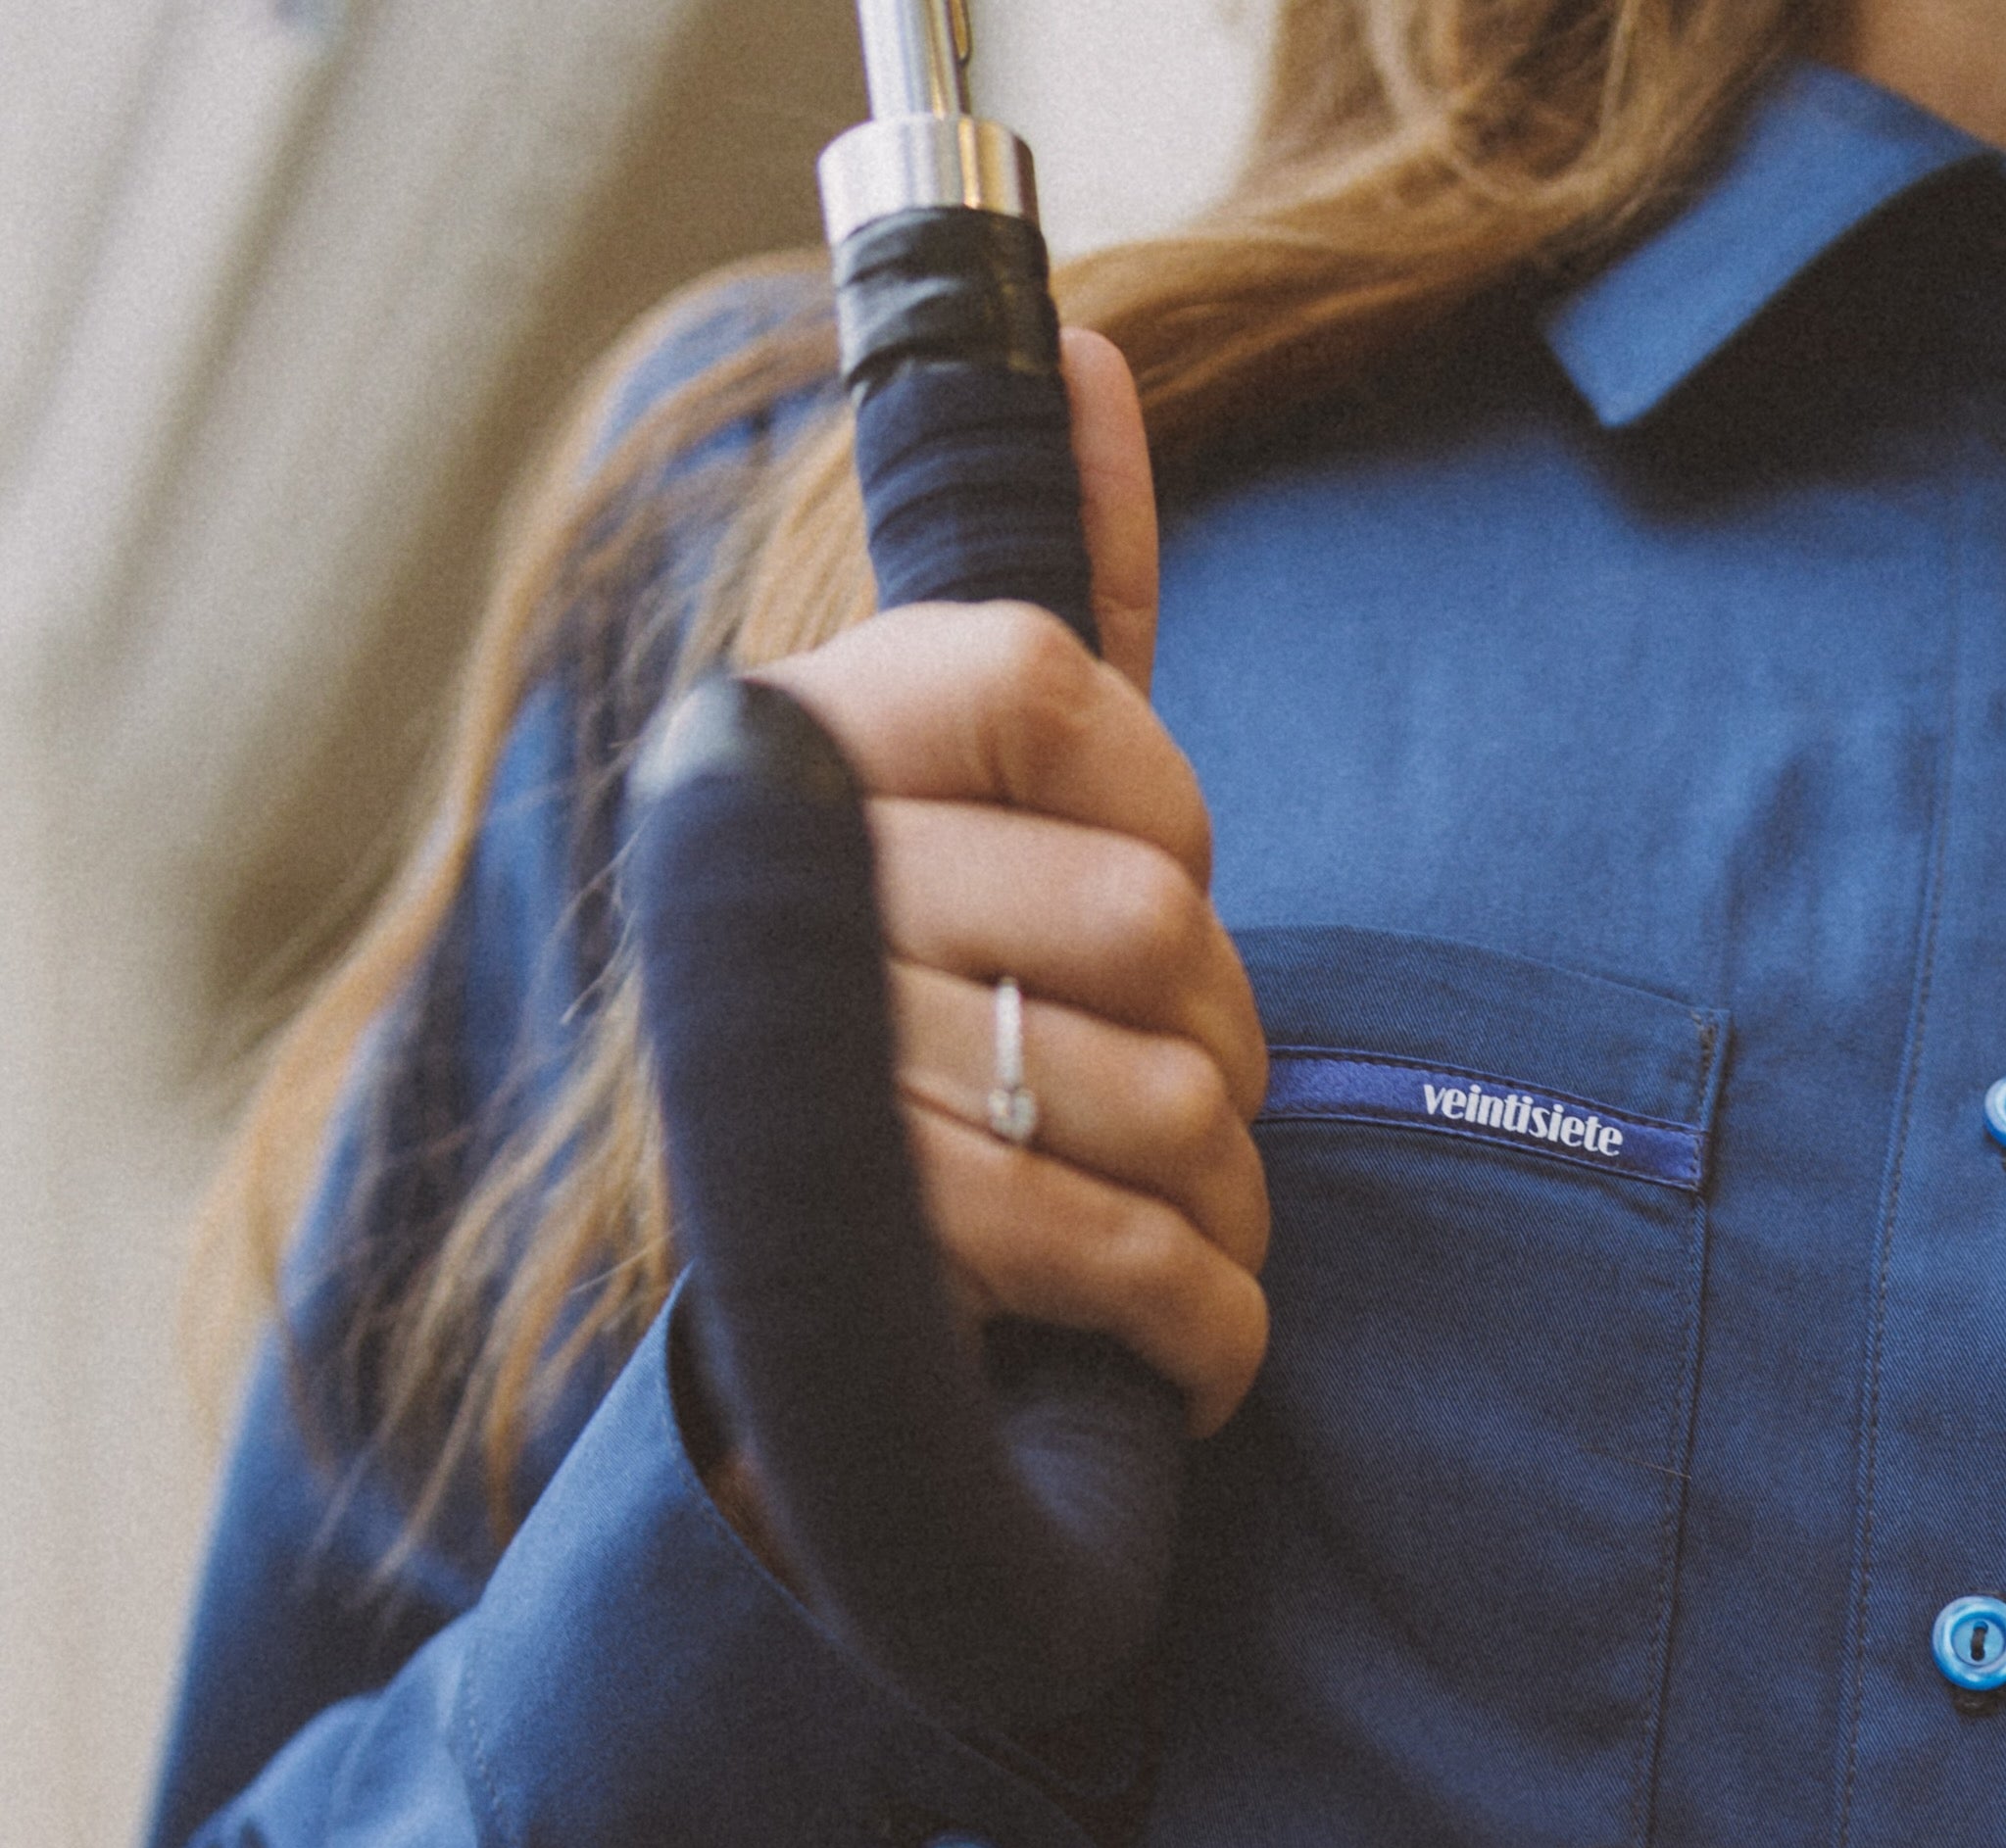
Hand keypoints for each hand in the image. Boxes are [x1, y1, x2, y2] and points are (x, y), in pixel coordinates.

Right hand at [760, 328, 1269, 1435]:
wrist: (803, 1310)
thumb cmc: (941, 1020)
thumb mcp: (997, 802)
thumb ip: (1063, 592)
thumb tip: (1093, 350)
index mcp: (803, 743)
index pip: (1053, 681)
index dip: (1161, 798)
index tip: (1153, 875)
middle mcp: (784, 895)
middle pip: (1146, 918)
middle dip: (1221, 1035)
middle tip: (1184, 1093)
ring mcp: (818, 1076)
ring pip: (1160, 1097)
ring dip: (1221, 1192)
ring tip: (1179, 1218)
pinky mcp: (872, 1257)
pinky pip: (1125, 1259)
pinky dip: (1206, 1324)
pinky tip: (1191, 1339)